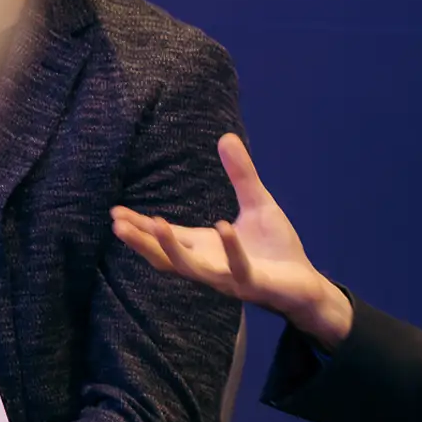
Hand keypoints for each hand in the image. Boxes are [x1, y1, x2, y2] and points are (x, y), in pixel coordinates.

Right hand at [111, 133, 354, 346]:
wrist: (306, 285)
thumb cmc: (276, 249)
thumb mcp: (257, 203)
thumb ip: (241, 175)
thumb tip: (226, 136)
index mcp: (205, 248)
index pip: (166, 237)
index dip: (141, 226)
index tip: (115, 212)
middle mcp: (210, 265)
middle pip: (166, 256)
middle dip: (141, 241)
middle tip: (116, 224)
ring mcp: (229, 277)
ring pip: (192, 267)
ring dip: (171, 247)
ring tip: (156, 223)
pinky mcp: (254, 283)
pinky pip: (239, 267)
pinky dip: (230, 248)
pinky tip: (222, 225)